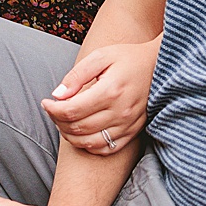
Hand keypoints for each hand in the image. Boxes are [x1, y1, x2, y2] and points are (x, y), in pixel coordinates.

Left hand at [41, 38, 158, 153]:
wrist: (159, 66)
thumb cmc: (128, 58)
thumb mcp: (101, 56)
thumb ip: (77, 75)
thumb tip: (57, 95)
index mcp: (111, 91)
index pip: (72, 110)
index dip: (53, 109)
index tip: (46, 102)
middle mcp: (121, 112)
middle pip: (78, 128)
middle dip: (58, 121)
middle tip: (52, 110)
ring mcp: (128, 125)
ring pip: (90, 142)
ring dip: (70, 136)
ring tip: (64, 122)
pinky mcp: (134, 132)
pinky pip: (107, 148)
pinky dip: (89, 146)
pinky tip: (82, 133)